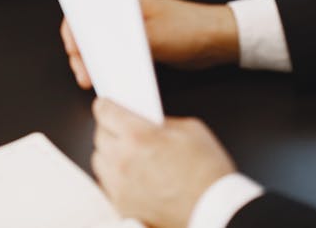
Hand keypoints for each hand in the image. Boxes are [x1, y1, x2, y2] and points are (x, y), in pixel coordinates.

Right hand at [60, 0, 238, 85]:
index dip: (75, 28)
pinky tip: (108, 76)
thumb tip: (101, 49)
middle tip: (82, 71)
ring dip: (93, 59)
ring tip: (91, 77)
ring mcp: (131, 27)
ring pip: (101, 42)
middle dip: (81, 49)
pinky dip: (108, 64)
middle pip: (91, 27)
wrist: (216, 40)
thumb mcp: (156, 38)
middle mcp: (125, 10)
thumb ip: (127, 43)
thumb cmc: (190, 29)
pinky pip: (115, 52)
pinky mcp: (138, 42)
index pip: (88, 6)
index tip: (73, 49)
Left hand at [92, 99, 234, 227]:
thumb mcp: (191, 129)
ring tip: (126, 152)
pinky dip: (114, 177)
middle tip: (122, 128)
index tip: (107, 104)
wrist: (216, 211)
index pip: (105, 111)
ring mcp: (120, 187)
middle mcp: (122, 161)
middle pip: (99, 135)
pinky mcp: (124, 208)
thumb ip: (163, 122)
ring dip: (109, 153)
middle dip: (109, 128)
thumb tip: (150, 123)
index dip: (106, 105)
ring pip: (99, 161)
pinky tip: (130, 174)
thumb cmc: (208, 173)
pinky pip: (107, 185)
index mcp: (137, 136)